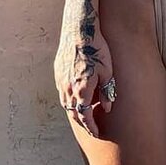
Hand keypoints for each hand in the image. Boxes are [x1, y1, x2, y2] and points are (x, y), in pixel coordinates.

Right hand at [54, 23, 114, 138]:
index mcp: (82, 90)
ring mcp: (61, 80)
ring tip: (82, 115)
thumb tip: (107, 107)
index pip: (85, 116)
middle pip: (73, 113)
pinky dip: (68, 99)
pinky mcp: (58, 72)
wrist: (79, 31)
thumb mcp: (107, 72)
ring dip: (74, 111)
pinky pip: (62, 92)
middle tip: (90, 128)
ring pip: (65, 103)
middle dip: (82, 123)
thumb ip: (107, 92)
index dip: (91, 127)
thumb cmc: (97, 49)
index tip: (96, 133)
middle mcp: (68, 88)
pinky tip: (74, 97)